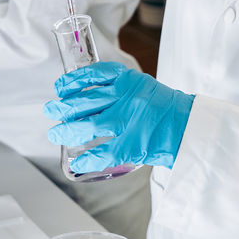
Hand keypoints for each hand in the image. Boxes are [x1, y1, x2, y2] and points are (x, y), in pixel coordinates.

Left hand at [44, 61, 194, 171]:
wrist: (189, 127)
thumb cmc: (164, 108)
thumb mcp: (142, 86)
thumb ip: (118, 88)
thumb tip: (84, 94)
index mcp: (130, 81)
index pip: (94, 75)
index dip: (72, 81)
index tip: (60, 86)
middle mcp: (127, 98)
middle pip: (87, 101)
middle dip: (63, 107)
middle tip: (49, 110)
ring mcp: (129, 122)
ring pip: (90, 125)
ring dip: (68, 131)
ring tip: (55, 133)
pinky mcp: (133, 145)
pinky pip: (104, 153)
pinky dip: (87, 159)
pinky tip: (76, 162)